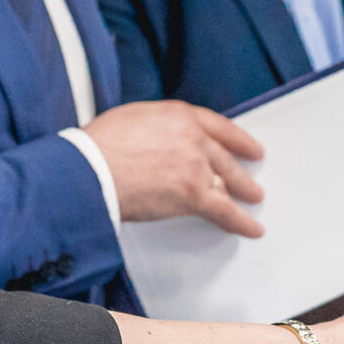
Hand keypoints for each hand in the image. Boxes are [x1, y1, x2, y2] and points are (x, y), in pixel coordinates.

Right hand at [86, 100, 264, 235]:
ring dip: (242, 193)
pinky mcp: (192, 195)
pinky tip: (251, 228)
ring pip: (226, 182)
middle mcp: (193, 138)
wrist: (91, 169)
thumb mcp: (134, 118)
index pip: (219, 127)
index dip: (238, 139)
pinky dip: (241, 222)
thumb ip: (159, 127)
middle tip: (250, 177)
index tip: (248, 146)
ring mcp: (195, 166)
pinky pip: (224, 211)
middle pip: (225, 157)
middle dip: (240, 169)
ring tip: (251, 199)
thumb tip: (161, 140)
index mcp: (180, 116)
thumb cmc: (100, 146)